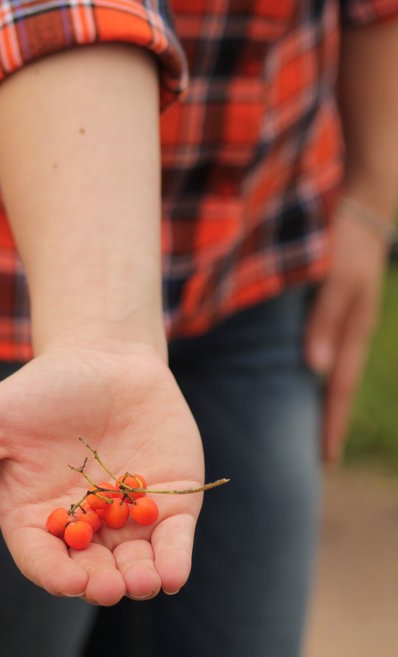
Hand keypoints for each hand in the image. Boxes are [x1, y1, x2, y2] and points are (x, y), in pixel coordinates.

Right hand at [0, 342, 203, 604]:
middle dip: (102, 582)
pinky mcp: (170, 500)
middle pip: (93, 568)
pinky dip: (175, 557)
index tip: (69, 579)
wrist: (104, 358)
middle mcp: (86, 526)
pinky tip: (174, 571)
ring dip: (141, 578)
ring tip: (143, 582)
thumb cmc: (44, 390)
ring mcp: (130, 516)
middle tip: (112, 586)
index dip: (55, 573)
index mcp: (39, 517)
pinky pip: (174, 537)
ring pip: (136, 561)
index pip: (44, 557)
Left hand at [304, 208, 388, 461]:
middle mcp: (351, 330)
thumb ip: (326, 322)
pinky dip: (320, 366)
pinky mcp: (336, 303)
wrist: (359, 204)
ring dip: (325, 397)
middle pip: (339, 385)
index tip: (325, 461)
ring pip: (334, 368)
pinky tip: (307, 371)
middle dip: (331, 420)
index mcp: (354, 332)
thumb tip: (315, 370)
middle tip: (320, 456)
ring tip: (312, 423)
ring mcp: (347, 317)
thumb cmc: (346, 242)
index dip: (332, 424)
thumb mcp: (337, 282)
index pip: (340, 389)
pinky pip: (327, 345)